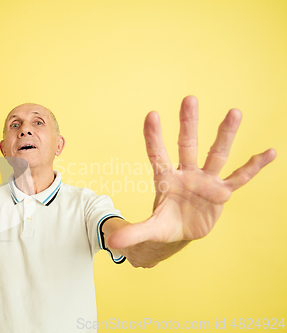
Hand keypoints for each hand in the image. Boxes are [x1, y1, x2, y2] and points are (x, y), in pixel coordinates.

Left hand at [109, 96, 275, 248]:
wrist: (182, 231)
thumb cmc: (165, 223)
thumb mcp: (150, 229)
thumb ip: (134, 233)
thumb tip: (112, 243)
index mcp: (165, 179)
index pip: (157, 154)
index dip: (154, 137)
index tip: (151, 114)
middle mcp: (186, 173)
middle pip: (187, 145)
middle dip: (188, 123)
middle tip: (189, 98)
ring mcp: (205, 181)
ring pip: (216, 154)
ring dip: (225, 134)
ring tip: (235, 112)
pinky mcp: (222, 192)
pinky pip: (240, 177)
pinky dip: (253, 166)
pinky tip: (269, 152)